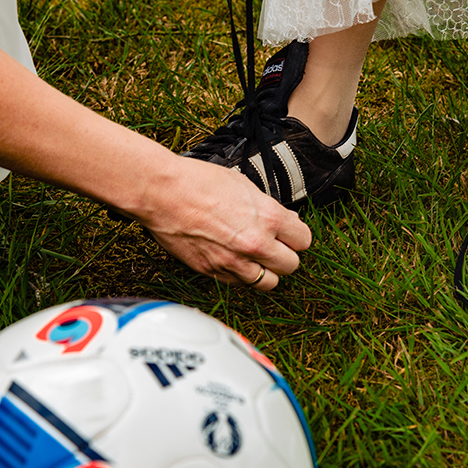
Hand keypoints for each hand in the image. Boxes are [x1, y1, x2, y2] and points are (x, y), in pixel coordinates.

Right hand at [130, 156, 310, 290]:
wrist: (162, 193)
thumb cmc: (199, 182)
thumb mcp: (244, 185)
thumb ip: (269, 208)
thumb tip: (288, 221)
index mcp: (269, 217)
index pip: (304, 240)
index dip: (297, 236)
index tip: (290, 235)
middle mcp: (256, 243)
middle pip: (291, 266)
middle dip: (285, 255)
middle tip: (274, 246)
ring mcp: (235, 261)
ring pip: (270, 283)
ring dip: (266, 270)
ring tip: (255, 256)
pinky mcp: (214, 272)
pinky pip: (241, 284)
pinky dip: (242, 276)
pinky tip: (234, 259)